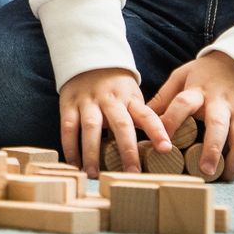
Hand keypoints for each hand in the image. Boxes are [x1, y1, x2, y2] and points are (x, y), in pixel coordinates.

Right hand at [58, 67, 172, 173]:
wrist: (88, 58)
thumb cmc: (116, 88)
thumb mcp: (132, 97)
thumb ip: (140, 119)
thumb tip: (159, 149)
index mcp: (130, 99)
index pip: (147, 115)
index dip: (157, 131)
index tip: (166, 149)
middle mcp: (110, 100)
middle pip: (120, 125)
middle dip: (127, 150)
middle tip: (132, 174)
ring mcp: (88, 101)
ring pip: (91, 128)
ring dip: (92, 153)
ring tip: (94, 174)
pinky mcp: (69, 104)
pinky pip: (68, 127)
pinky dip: (70, 147)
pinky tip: (75, 164)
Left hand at [149, 51, 233, 180]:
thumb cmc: (208, 74)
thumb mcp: (184, 76)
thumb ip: (164, 97)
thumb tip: (140, 120)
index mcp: (199, 90)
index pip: (183, 104)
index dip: (171, 122)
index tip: (162, 144)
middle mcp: (222, 103)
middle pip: (217, 126)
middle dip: (210, 150)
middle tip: (202, 171)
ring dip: (232, 161)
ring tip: (221, 176)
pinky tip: (231, 171)